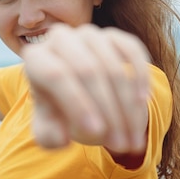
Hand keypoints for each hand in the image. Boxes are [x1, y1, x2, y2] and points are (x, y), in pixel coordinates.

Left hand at [21, 24, 150, 153]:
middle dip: (108, 111)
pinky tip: (143, 103)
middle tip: (120, 143)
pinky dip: (140, 78)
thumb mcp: (48, 129)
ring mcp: (89, 34)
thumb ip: (48, 136)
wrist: (76, 94)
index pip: (56, 75)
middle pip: (88, 70)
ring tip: (132, 138)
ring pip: (114, 67)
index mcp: (36, 58)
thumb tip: (62, 137)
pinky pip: (132, 51)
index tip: (97, 134)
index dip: (78, 104)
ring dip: (128, 106)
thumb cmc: (58, 112)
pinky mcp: (114, 35)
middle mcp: (60, 38)